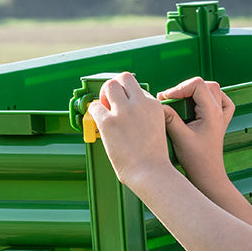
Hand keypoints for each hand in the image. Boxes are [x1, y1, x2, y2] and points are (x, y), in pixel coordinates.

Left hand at [88, 72, 171, 189]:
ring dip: (104, 95)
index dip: (130, 97)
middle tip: (111, 102)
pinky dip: (94, 112)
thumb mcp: (157, 129)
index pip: (138, 89)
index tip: (126, 107)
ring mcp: (123, 111)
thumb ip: (145, 118)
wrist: (151, 172)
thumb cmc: (153, 159)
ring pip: (109, 85)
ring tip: (104, 109)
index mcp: (154, 105)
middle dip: (116, 88)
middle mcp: (139, 104)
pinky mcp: (108, 122)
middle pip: (124, 78)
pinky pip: (95, 107)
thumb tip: (128, 117)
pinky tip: (97, 122)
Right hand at [158, 77, 234, 192]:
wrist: (208, 176)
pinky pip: (219, 100)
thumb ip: (169, 118)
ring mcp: (222, 115)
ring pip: (212, 90)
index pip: (197, 85)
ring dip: (195, 92)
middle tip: (171, 100)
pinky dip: (207, 98)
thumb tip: (158, 105)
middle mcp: (220, 111)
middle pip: (205, 84)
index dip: (179, 88)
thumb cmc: (196, 161)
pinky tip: (196, 105)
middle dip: (185, 88)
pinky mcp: (219, 121)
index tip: (166, 99)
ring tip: (181, 102)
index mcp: (213, 113)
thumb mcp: (179, 138)